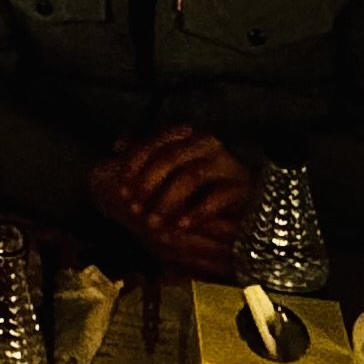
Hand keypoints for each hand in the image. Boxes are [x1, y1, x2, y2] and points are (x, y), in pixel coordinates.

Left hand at [88, 126, 252, 274]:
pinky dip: (197, 212)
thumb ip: (143, 157)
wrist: (240, 216)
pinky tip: (181, 226)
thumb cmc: (194, 194)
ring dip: (167, 201)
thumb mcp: (164, 176)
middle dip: (148, 184)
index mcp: (186, 137)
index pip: (156, 142)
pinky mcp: (244, 188)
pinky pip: (219, 196)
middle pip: (171, 157)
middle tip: (135, 210)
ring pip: (191, 175)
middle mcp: (206, 144)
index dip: (135, 164)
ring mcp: (227, 164)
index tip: (123, 190)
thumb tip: (119, 145)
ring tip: (154, 223)